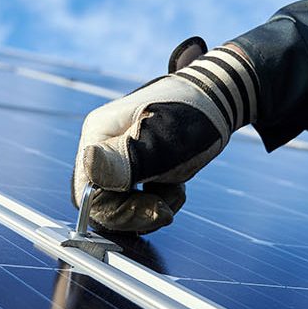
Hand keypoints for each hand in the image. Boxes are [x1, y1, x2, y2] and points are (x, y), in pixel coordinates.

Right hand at [72, 38, 258, 233]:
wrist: (218, 95)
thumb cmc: (193, 114)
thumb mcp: (164, 141)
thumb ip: (127, 159)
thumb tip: (90, 166)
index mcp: (98, 134)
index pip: (89, 194)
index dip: (121, 213)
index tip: (159, 211)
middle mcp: (100, 145)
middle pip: (104, 202)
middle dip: (140, 210)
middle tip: (173, 201)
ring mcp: (116, 155)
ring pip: (122, 203)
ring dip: (153, 205)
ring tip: (178, 187)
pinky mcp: (133, 164)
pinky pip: (136, 198)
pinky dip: (158, 199)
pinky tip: (176, 186)